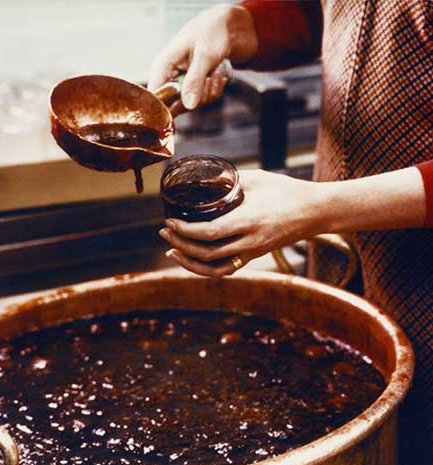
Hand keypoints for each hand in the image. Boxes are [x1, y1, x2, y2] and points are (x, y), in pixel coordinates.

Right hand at [148, 4, 256, 111]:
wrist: (227, 28)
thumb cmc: (212, 33)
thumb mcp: (204, 55)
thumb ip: (195, 81)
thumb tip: (188, 105)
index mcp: (163, 67)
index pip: (155, 97)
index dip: (165, 107)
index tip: (186, 103)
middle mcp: (169, 78)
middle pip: (175, 106)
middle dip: (197, 97)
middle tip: (209, 79)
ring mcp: (181, 85)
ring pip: (191, 105)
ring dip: (208, 93)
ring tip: (215, 73)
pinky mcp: (193, 89)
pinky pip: (202, 101)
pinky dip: (214, 91)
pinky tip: (217, 76)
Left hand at [159, 170, 324, 277]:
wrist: (314, 211)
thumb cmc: (286, 191)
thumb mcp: (257, 179)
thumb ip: (230, 180)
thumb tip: (206, 178)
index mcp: (248, 220)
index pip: (208, 233)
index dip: (184, 231)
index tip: (169, 222)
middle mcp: (249, 242)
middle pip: (206, 253)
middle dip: (180, 244)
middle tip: (164, 233)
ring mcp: (252, 252)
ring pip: (214, 268)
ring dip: (190, 262)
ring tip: (172, 251)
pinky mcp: (255, 256)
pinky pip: (226, 269)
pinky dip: (207, 269)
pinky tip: (194, 260)